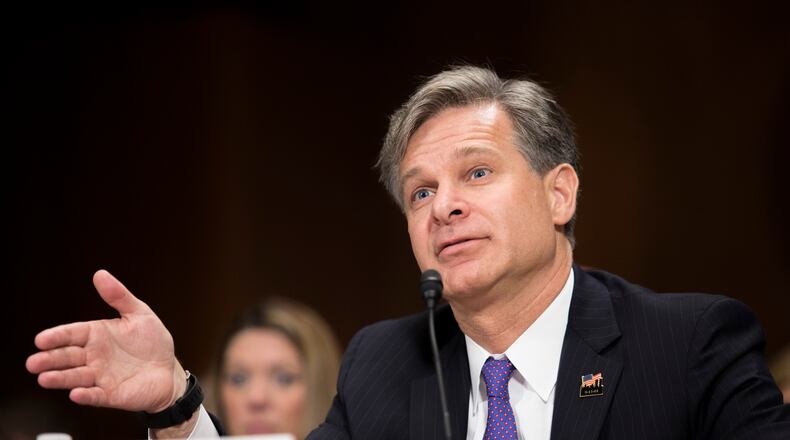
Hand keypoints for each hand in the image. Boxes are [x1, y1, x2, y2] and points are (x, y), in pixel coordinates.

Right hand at [26, 270, 186, 412]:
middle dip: (49, 359)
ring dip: (60, 378)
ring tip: (44, 379)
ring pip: (76, 377)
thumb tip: (100, 274)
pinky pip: (96, 396)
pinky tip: (76, 394)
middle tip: (33, 362)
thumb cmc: (152, 341)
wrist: (169, 370)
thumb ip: (119, 296)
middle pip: (67, 357)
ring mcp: (100, 376)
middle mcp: (93, 356)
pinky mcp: (110, 394)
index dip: (57, 337)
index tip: (40, 339)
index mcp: (97, 335)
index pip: (72, 334)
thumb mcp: (140, 314)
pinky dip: (86, 395)